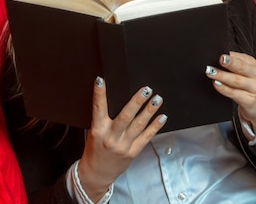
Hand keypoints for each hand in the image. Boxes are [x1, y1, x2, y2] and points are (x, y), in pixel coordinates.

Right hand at [77, 77, 166, 200]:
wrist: (96, 174)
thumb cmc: (94, 150)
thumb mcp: (94, 132)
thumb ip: (103, 118)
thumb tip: (116, 98)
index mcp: (98, 130)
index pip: (98, 108)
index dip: (99, 94)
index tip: (101, 80)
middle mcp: (111, 137)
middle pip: (125, 116)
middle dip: (136, 102)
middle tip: (146, 90)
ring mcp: (123, 146)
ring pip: (139, 125)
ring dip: (149, 111)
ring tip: (157, 99)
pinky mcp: (133, 152)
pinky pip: (146, 137)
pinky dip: (155, 126)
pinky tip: (162, 117)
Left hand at [205, 52, 255, 132]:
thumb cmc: (247, 86)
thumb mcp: (243, 73)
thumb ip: (233, 65)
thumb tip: (214, 57)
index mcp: (252, 64)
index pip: (240, 57)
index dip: (229, 55)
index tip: (218, 52)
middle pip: (241, 67)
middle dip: (229, 62)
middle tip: (219, 59)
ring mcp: (254, 88)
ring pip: (237, 80)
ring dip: (222, 75)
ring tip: (211, 72)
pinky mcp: (250, 101)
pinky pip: (234, 94)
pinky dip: (224, 89)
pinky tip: (216, 84)